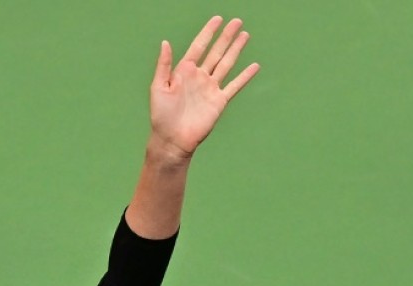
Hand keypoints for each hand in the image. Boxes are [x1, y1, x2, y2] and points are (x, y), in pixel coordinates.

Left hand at [149, 16, 259, 158]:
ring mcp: (210, 88)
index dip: (208, 32)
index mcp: (183, 71)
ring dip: (236, 50)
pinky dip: (244, 77)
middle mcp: (199, 77)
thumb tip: (165, 42)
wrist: (172, 139)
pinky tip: (254, 66)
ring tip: (245, 35)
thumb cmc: (161, 115)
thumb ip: (163, 65)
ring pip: (226, 64)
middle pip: (216, 51)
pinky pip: (234, 86)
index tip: (218, 19)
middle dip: (226, 36)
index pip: (199, 46)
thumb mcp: (158, 87)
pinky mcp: (219, 101)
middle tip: (237, 21)